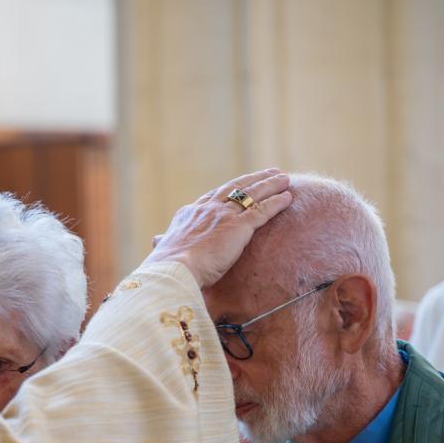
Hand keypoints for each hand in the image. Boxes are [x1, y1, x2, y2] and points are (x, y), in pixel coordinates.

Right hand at [143, 169, 292, 287]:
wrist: (174, 270)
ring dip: (270, 185)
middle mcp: (207, 209)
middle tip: (268, 172)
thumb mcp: (163, 249)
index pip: (212, 197)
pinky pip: (262, 210)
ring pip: (252, 195)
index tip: (239, 185)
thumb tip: (155, 241)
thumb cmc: (167, 266)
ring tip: (284, 178)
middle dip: (253, 179)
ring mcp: (224, 216)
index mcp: (189, 214)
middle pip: (235, 188)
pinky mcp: (239, 227)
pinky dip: (276, 202)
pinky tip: (288, 197)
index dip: (228, 190)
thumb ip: (163, 242)